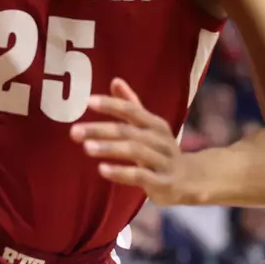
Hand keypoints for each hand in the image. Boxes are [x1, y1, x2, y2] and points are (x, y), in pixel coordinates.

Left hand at [71, 78, 192, 206]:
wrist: (190, 180)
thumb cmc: (161, 151)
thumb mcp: (149, 127)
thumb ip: (131, 105)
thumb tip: (115, 81)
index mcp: (155, 124)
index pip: (131, 110)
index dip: (111, 105)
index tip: (88, 102)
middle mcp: (160, 139)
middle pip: (128, 131)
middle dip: (100, 129)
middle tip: (74, 131)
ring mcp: (163, 161)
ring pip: (135, 151)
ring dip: (109, 148)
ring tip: (86, 147)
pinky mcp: (163, 183)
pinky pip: (140, 175)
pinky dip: (121, 172)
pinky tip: (102, 169)